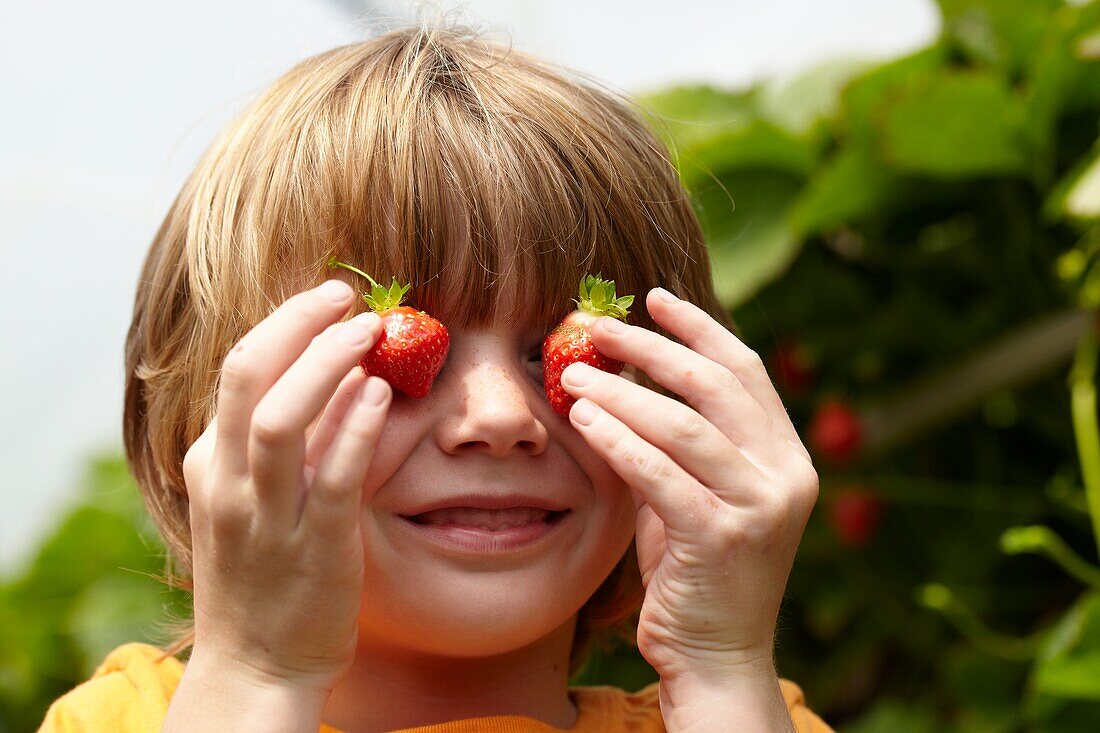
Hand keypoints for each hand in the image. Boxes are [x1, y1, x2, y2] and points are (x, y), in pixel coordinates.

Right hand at [181, 279, 390, 693]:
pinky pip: (333, 477)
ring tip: (369, 331)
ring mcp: (267, 515)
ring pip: (281, 420)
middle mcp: (228, 481)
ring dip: (326, 364)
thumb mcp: (256, 499)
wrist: (257, 667)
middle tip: (346, 295)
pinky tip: (381, 394)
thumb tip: (341, 373)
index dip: (284, 323)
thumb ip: (291, 440)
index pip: (238, 369)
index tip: (326, 299)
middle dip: (297, 323)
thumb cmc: (265, 576)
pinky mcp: (313, 546)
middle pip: (248, 376)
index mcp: (211, 461)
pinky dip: (355, 428)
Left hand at [559, 287, 818, 683]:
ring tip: (572, 374)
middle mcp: (785, 475)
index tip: (653, 298)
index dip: (698, 328)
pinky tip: (583, 419)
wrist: (715, 655)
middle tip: (595, 329)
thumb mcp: (696, 492)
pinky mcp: (722, 539)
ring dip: (622, 392)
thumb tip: (626, 374)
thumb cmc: (697, 570)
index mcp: (786, 456)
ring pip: (684, 426)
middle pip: (715, 386)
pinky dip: (618, 441)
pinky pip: (660, 475)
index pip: (745, 370)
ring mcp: (760, 508)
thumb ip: (680, 440)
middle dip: (652, 348)